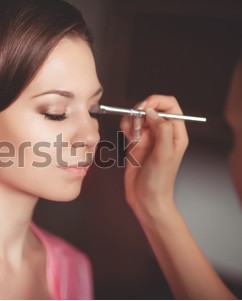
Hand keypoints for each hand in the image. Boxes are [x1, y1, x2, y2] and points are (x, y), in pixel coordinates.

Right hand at [120, 95, 188, 224]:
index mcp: (176, 133)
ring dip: (130, 121)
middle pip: (151, 108)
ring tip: (130, 136)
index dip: (156, 101)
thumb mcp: (164, 154)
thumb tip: (152, 112)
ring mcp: (149, 137)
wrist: (146, 199)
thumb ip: (161, 130)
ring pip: (137, 116)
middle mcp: (163, 133)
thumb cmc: (159, 181)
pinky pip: (129, 127)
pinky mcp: (136, 143)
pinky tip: (127, 139)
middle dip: (139, 111)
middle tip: (134, 124)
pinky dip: (125, 128)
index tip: (143, 106)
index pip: (170, 106)